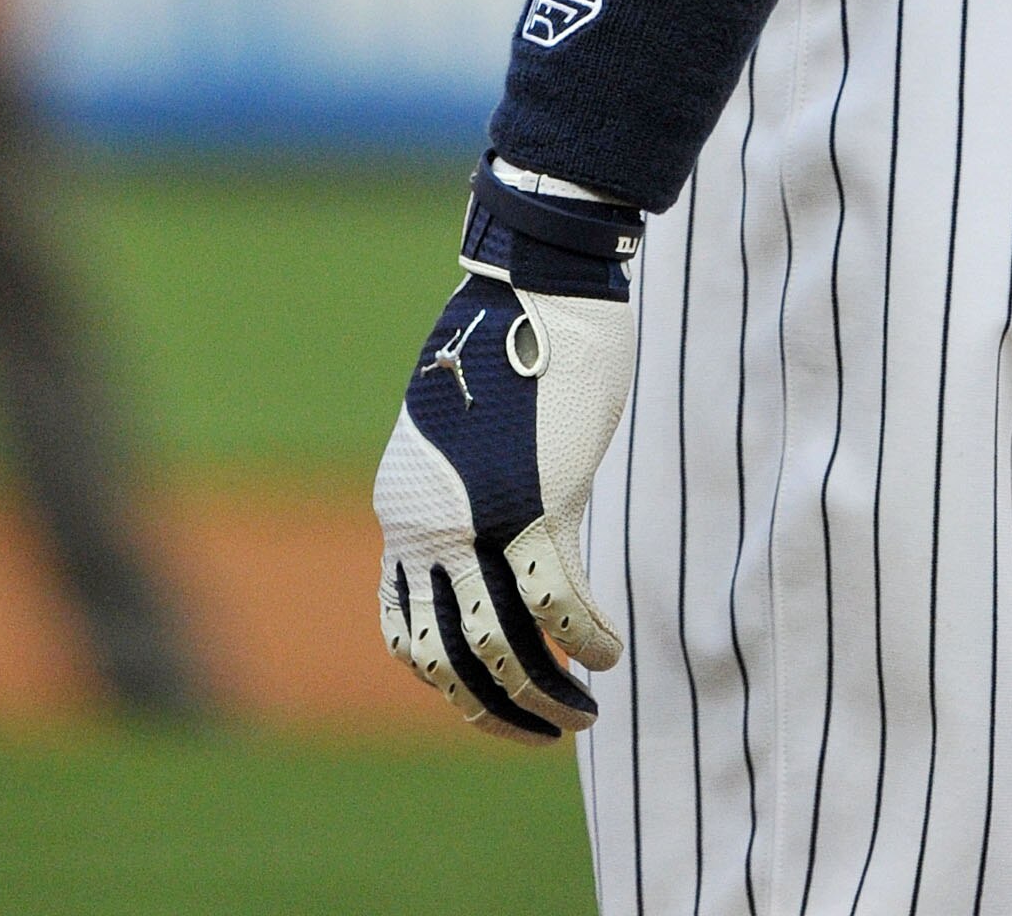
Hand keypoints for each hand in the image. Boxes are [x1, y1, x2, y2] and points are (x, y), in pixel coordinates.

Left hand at [374, 163, 640, 739]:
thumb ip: (464, 492)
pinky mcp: (534, 502)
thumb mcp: (463, 432)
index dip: (450, 680)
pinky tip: (611, 651)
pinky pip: (559, 604)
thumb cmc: (508, 345)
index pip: (406, 627)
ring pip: (503, 647)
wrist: (536, 282)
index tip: (494, 697)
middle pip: (450, 658)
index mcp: (400, 505)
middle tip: (549, 728)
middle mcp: (423, 523)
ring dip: (548, 695)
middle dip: (500, 712)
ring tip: (586, 711)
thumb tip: (493, 541)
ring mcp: (476, 517)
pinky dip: (588, 639)